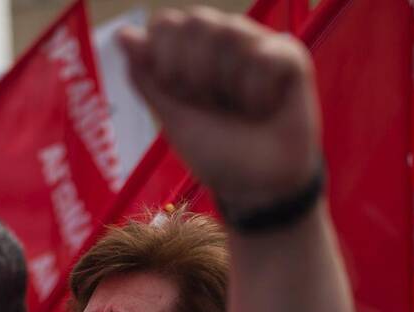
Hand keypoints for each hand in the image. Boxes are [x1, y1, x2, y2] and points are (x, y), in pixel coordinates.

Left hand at [119, 8, 320, 214]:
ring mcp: (256, 45)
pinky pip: (264, 55)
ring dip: (227, 84)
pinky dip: (258, 91)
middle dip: (195, 73)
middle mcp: (223, 42)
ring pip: (230, 31)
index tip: (182, 98)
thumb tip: (123, 34)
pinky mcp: (289, 56)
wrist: (259, 188)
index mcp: (191, 53)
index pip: (166, 24)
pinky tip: (265, 108)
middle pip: (196, 21)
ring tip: (242, 110)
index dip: (167, 62)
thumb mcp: (174, 118)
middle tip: (213, 106)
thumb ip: (147, 77)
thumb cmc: (218, 154)